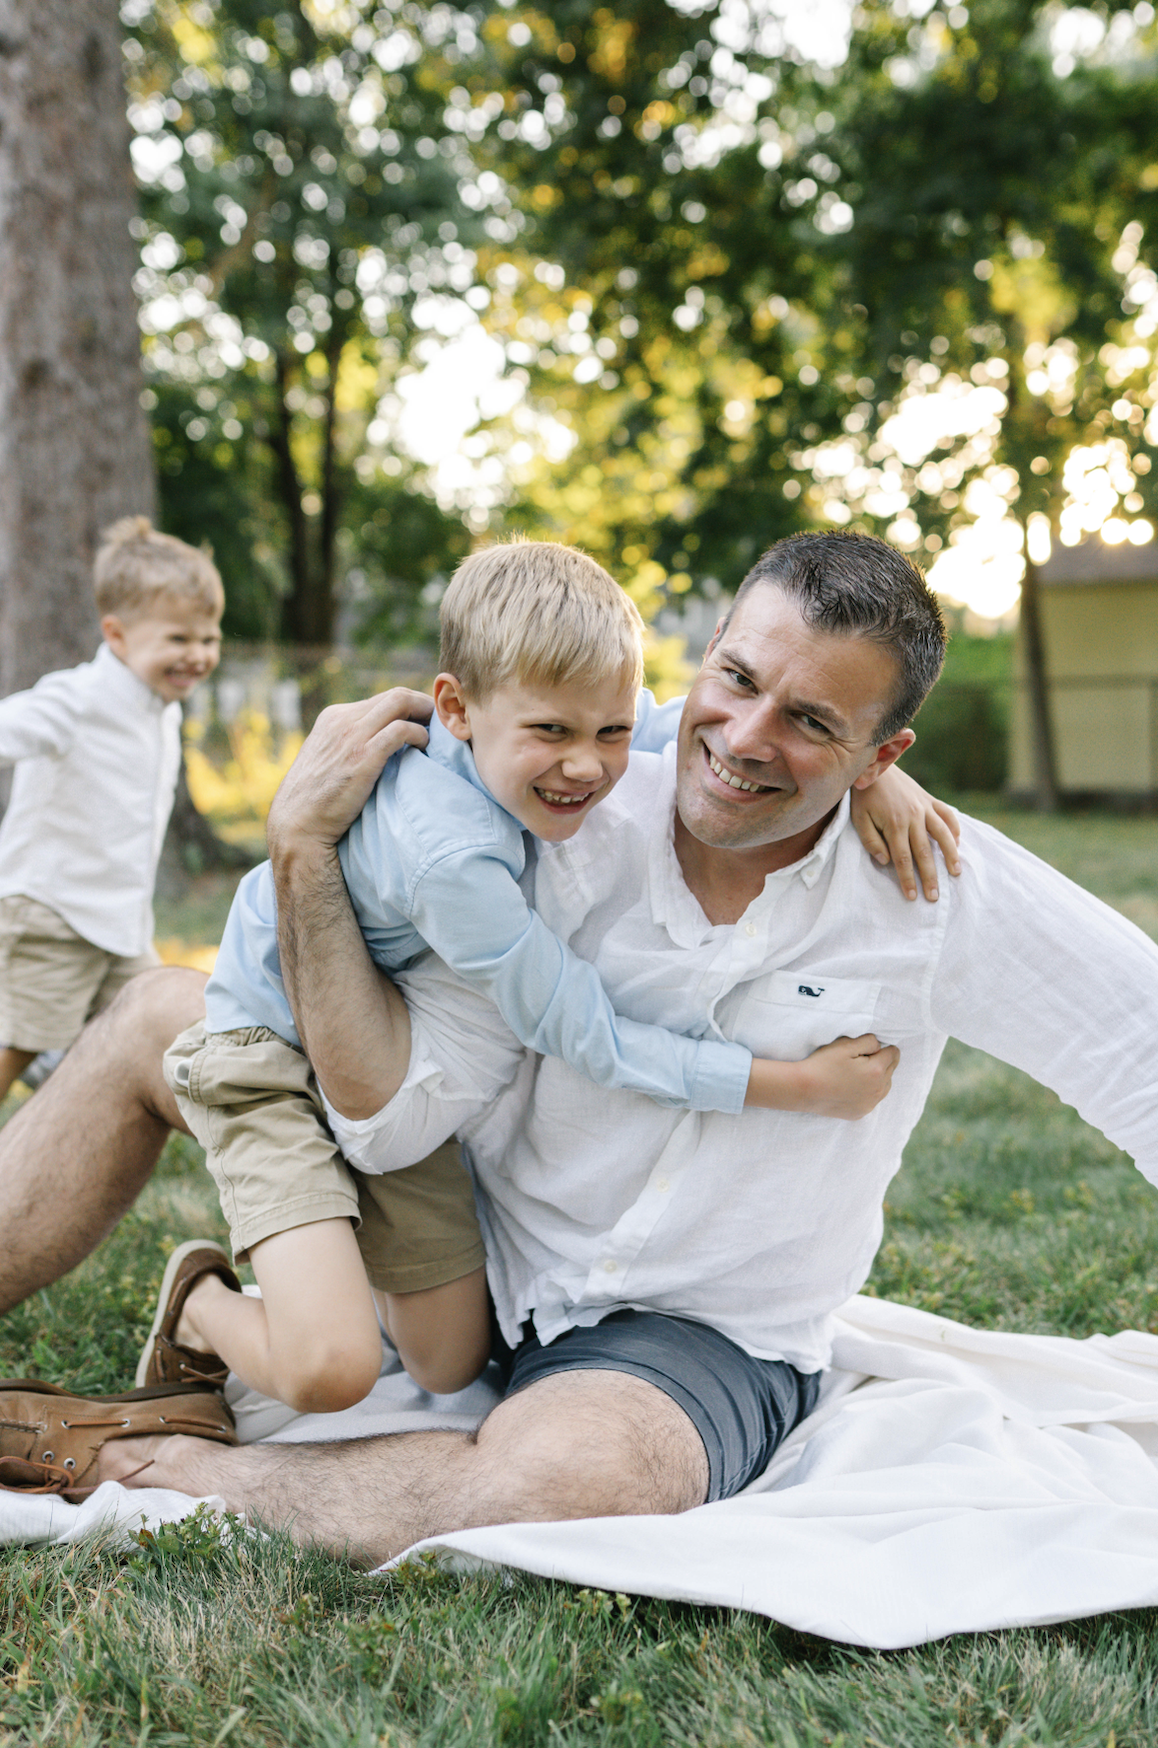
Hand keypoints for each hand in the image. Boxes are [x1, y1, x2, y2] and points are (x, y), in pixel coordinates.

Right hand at [267, 688, 431, 861]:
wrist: (298, 825)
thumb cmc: (316, 802)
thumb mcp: (328, 762)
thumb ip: (348, 747)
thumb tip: (380, 749)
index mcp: (332, 718)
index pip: (381, 699)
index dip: (409, 707)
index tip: (426, 722)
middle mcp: (342, 719)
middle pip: (395, 695)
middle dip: (423, 705)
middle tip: (441, 723)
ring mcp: (352, 735)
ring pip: (401, 702)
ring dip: (426, 714)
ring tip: (438, 733)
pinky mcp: (364, 755)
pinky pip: (402, 730)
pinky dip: (420, 734)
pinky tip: (425, 747)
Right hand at [745, 1033, 899, 1118]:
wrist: (804, 1089)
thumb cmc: (823, 1064)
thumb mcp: (846, 1044)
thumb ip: (869, 1041)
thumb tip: (880, 1046)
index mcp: (877, 1070)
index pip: (894, 1054)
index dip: (884, 1047)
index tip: (871, 1047)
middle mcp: (878, 1090)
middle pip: (891, 1070)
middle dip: (882, 1062)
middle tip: (863, 1058)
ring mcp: (869, 1104)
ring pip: (885, 1087)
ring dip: (878, 1078)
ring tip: (859, 1073)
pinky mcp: (860, 1113)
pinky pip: (872, 1100)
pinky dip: (867, 1092)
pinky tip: (853, 1087)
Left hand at [851, 764, 960, 901]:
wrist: (874, 765)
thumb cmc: (864, 796)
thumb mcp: (859, 819)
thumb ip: (871, 841)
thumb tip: (886, 861)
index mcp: (894, 824)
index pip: (903, 859)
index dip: (908, 879)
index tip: (912, 896)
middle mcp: (914, 817)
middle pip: (924, 852)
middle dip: (930, 877)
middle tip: (934, 896)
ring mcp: (924, 807)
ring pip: (943, 835)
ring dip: (950, 855)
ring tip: (955, 872)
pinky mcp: (930, 799)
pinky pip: (947, 815)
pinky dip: (954, 829)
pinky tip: (958, 843)